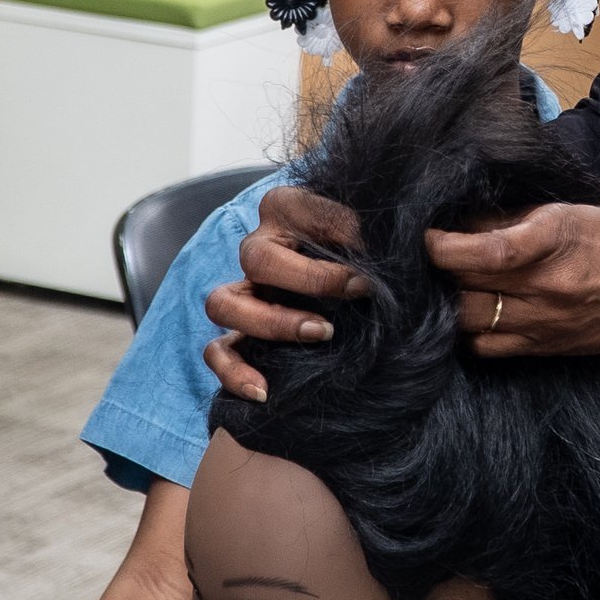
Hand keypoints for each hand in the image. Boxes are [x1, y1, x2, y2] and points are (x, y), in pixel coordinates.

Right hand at [202, 186, 367, 400]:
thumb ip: (377, 232)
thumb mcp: (380, 230)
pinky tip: (265, 392)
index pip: (290, 221)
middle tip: (350, 301)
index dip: (328, 257)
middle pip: (255, 260)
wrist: (379, 275)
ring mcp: (246, 290)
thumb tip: (383, 253)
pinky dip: (234, 372)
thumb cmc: (379, 244)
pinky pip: (216, 352)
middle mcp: (259, 245)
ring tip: (319, 336)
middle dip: (306, 285)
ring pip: (223, 303)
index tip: (368, 283)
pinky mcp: (240, 332)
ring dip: (271, 323)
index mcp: (286, 207)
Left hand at [426, 203, 599, 357]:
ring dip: (448, 303)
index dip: (443, 247)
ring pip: (468, 321)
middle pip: (467, 286)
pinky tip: (469, 313)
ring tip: (445, 286)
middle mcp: (546, 285)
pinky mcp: (545, 347)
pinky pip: (487, 347)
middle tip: (425, 260)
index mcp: (553, 240)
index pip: (485, 251)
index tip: (426, 237)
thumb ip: (509, 220)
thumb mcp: (564, 212)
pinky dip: (468, 331)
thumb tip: (457, 224)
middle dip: (438, 273)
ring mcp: (544, 322)